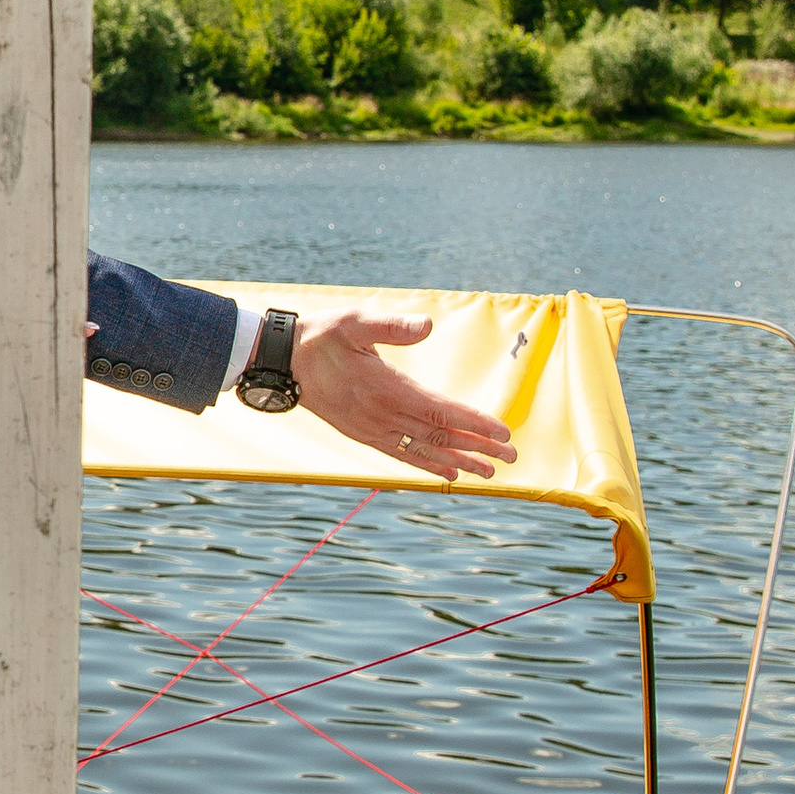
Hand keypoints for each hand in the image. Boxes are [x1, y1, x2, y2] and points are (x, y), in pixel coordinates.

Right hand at [292, 309, 516, 480]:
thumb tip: (427, 326)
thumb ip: (392, 325)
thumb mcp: (354, 321)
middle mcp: (382, 416)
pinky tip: (447, 472)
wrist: (283, 361)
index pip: (441, 411)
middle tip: (510, 457)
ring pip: (424, 450)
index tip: (503, 432)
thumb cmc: (321, 336)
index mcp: (386, 389)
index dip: (475, 423)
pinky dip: (427, 465)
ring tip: (488, 473)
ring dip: (459, 461)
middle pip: (439, 436)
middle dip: (478, 447)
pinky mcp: (362, 434)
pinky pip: (402, 454)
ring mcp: (371, 429)